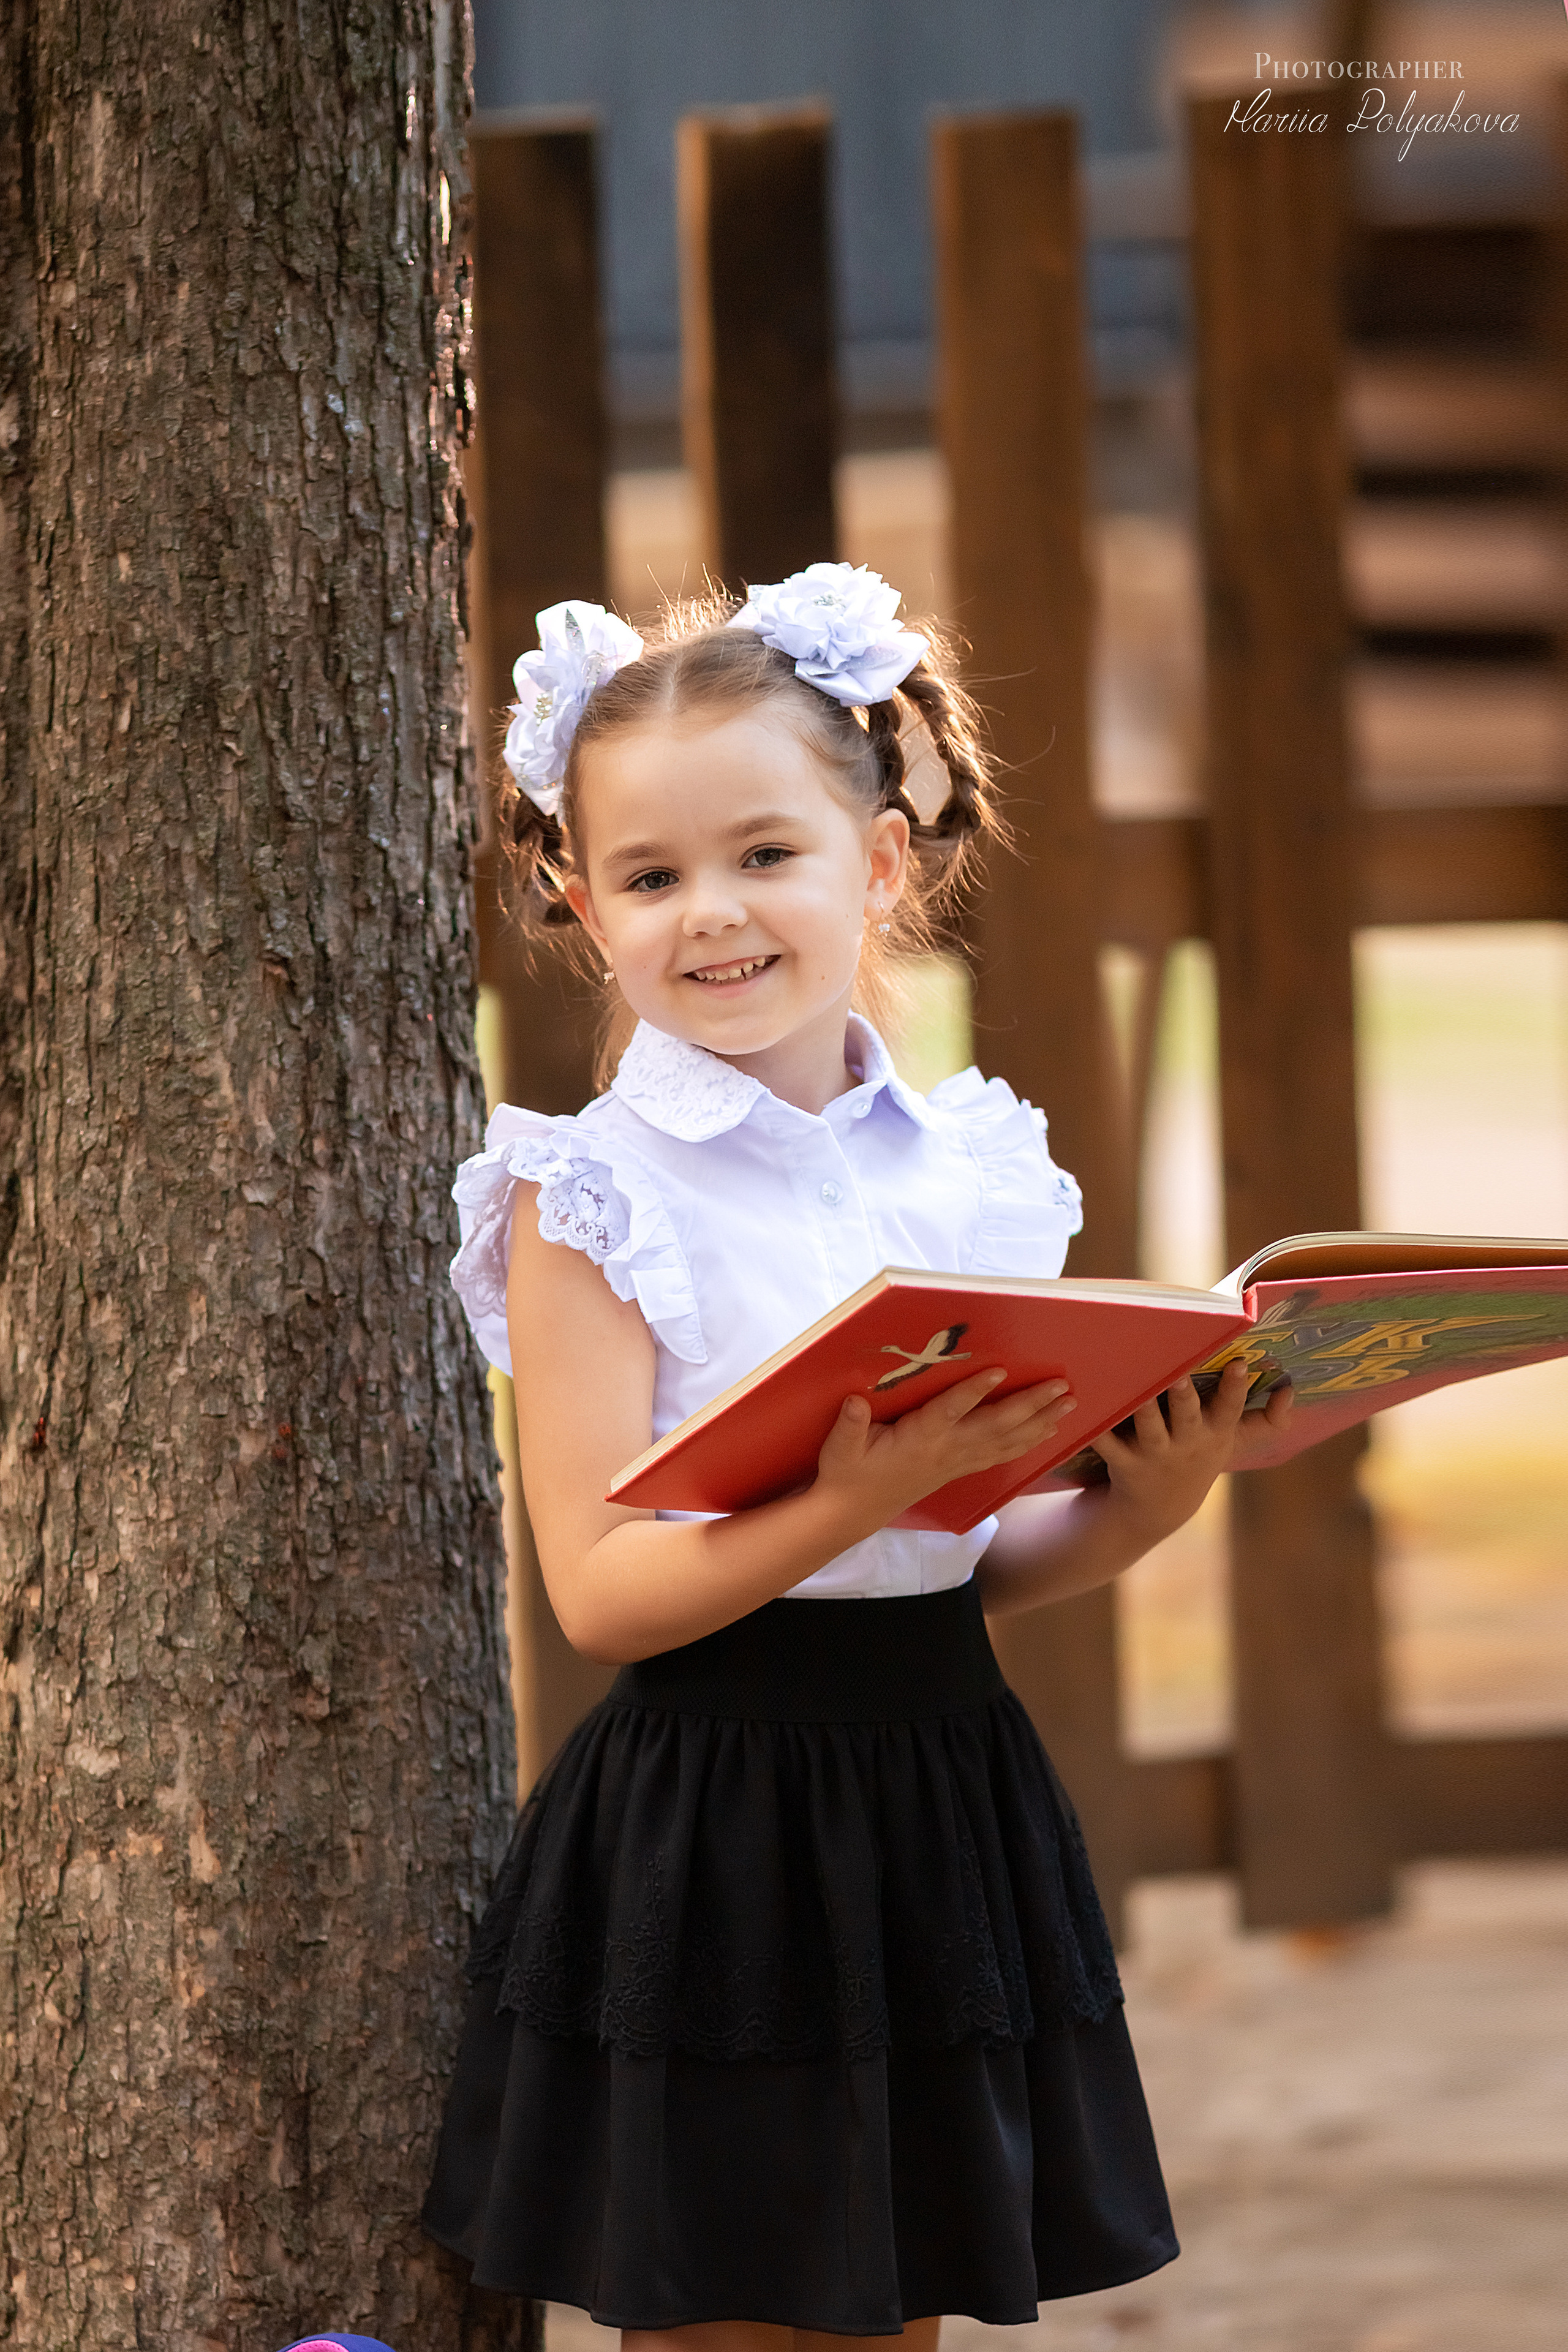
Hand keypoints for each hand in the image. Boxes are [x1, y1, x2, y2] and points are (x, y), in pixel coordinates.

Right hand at [814, 1368, 1078, 1530]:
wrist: (853, 1513)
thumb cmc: (846, 1474)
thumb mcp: (839, 1449)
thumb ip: (850, 1425)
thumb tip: (854, 1401)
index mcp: (918, 1439)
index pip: (950, 1411)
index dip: (974, 1392)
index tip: (999, 1371)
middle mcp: (945, 1451)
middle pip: (994, 1427)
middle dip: (1030, 1406)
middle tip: (1061, 1387)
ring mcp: (956, 1462)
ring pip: (1005, 1442)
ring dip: (1039, 1423)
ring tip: (1068, 1406)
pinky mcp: (959, 1469)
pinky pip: (1001, 1455)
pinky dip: (1027, 1443)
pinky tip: (1047, 1432)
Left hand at [1089, 1360, 1293, 1543]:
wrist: (1159, 1510)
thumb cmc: (1200, 1457)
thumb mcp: (1235, 1442)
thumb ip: (1267, 1420)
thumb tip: (1293, 1389)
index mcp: (1216, 1433)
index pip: (1231, 1408)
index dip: (1236, 1387)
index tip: (1241, 1363)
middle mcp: (1187, 1442)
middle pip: (1187, 1414)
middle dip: (1183, 1394)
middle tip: (1178, 1371)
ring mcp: (1155, 1454)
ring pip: (1148, 1425)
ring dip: (1142, 1405)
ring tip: (1133, 1378)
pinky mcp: (1124, 1462)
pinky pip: (1109, 1443)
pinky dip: (1097, 1427)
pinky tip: (1085, 1406)